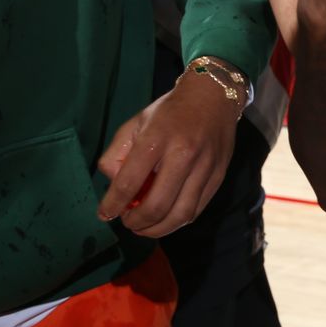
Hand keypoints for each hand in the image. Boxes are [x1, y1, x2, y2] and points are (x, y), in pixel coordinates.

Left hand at [95, 66, 240, 236]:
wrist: (213, 97)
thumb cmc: (168, 112)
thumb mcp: (134, 124)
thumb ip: (116, 155)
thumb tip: (115, 186)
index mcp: (156, 140)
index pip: (129, 183)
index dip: (113, 205)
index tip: (105, 214)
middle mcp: (183, 155)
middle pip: (157, 205)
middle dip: (137, 222)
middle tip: (128, 223)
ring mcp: (205, 167)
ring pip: (181, 214)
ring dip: (158, 229)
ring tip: (146, 227)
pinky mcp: (219, 175)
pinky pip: (197, 208)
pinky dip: (178, 220)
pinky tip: (167, 218)